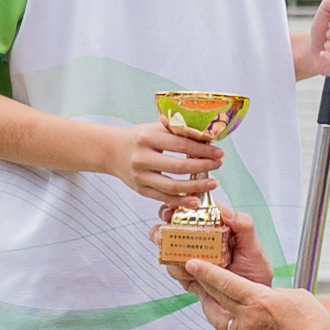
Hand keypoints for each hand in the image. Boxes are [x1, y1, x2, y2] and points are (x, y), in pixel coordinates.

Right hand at [100, 119, 218, 207]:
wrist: (111, 151)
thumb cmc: (138, 138)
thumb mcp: (155, 128)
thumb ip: (177, 132)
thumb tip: (207, 137)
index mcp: (147, 138)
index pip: (181, 145)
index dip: (203, 150)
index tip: (219, 152)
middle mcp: (142, 158)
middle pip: (178, 166)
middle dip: (202, 167)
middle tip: (218, 165)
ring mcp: (140, 176)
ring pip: (172, 186)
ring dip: (196, 186)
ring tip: (213, 183)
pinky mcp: (141, 190)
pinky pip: (164, 198)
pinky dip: (181, 201)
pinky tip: (196, 200)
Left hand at [179, 212, 329, 329]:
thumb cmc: (313, 326)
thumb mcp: (296, 296)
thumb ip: (274, 292)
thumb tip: (265, 295)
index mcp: (259, 300)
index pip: (226, 282)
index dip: (207, 271)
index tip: (193, 263)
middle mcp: (248, 317)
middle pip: (218, 296)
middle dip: (203, 282)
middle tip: (192, 270)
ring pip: (219, 315)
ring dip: (209, 302)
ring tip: (204, 293)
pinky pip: (229, 328)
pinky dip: (223, 318)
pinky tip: (224, 312)